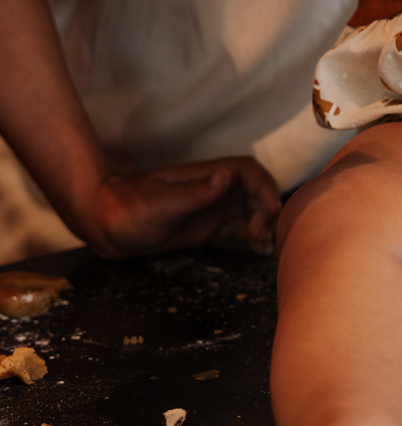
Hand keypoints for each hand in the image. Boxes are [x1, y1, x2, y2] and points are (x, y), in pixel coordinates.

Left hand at [80, 157, 281, 257]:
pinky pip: (240, 231)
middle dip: (266, 211)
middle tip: (260, 235)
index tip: (272, 210)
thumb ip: (194, 192)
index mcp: (209, 176)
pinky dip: (254, 239)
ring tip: (263, 248)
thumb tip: (226, 177)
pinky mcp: (210, 229)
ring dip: (263, 227)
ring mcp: (214, 210)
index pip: (249, 173)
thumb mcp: (161, 203)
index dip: (266, 187)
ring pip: (252, 213)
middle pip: (256, 193)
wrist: (105, 225)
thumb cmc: (129, 208)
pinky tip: (258, 252)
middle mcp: (217, 190)